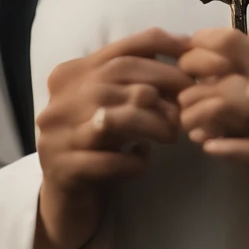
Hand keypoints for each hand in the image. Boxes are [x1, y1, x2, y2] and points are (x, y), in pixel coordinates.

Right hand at [30, 27, 192, 248]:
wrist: (67, 201)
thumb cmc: (100, 146)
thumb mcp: (115, 106)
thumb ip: (138, 80)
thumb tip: (187, 55)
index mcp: (71, 75)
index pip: (120, 49)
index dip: (160, 46)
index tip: (193, 52)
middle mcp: (59, 100)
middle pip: (118, 76)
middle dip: (163, 83)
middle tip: (192, 100)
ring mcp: (55, 136)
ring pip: (112, 117)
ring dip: (151, 122)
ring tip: (173, 132)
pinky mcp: (62, 171)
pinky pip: (106, 161)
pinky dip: (132, 161)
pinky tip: (143, 160)